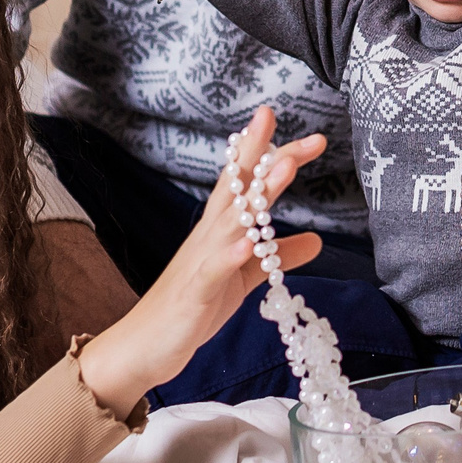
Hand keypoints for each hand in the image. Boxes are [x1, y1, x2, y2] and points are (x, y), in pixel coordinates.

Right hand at [75, 107, 325, 410]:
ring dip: (257, 194)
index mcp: (221, 230)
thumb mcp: (245, 278)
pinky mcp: (195, 293)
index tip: (309, 136)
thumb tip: (317, 240)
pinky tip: (247, 243)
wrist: (144, 346)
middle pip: (237, 187)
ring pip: (231, 221)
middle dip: (258, 152)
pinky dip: (229, 256)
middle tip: (273, 116)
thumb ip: (278, 256)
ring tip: (283, 167)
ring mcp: (200, 262)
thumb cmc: (193, 307)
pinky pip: (213, 272)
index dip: (273, 155)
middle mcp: (209, 237)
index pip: (248, 183)